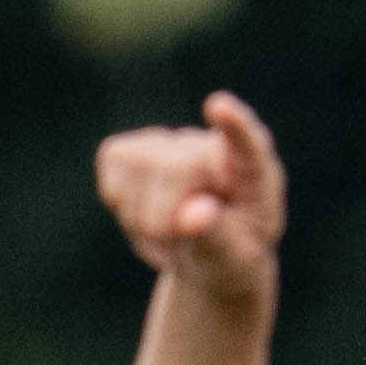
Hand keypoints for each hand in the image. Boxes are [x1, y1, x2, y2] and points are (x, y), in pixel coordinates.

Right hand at [93, 90, 285, 332]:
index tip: (219, 106)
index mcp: (253, 169)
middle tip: (180, 244)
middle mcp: (210, 144)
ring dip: (143, 219)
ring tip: (169, 235)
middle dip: (163, 219)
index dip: (233, 123)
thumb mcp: (234, 258)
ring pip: (137, 163)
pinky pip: (112, 170)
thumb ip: (217, 236)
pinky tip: (146, 215)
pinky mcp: (128, 150)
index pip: (247, 142)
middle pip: (171, 166)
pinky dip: (121, 207)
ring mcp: (167, 142)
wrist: (207, 257)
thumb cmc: (230, 254)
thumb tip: (195, 214)